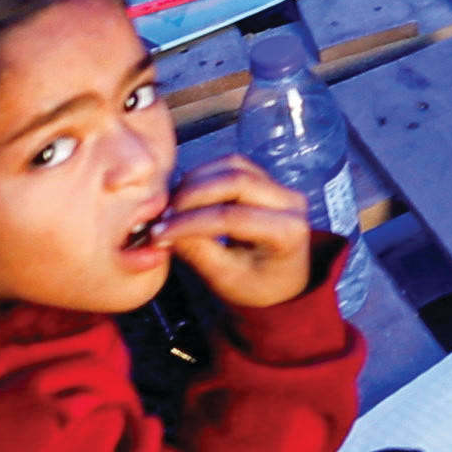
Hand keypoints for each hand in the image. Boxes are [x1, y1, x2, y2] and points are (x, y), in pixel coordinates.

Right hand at [157, 160, 319, 311]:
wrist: (282, 281)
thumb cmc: (257, 286)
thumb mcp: (226, 279)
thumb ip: (198, 253)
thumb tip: (165, 230)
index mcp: (289, 232)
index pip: (235, 217)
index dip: (191, 222)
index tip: (160, 233)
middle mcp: (292, 202)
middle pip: (237, 180)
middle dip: (192, 195)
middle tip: (164, 215)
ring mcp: (281, 186)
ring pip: (233, 166)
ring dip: (196, 182)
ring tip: (172, 207)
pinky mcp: (267, 179)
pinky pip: (233, 166)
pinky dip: (204, 177)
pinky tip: (185, 196)